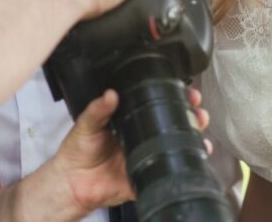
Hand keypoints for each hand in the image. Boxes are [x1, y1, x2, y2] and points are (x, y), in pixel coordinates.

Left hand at [50, 86, 213, 216]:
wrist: (72, 181)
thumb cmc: (77, 150)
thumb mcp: (86, 124)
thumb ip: (98, 110)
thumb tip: (110, 95)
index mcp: (129, 122)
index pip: (155, 106)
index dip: (172, 97)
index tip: (184, 90)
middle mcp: (141, 138)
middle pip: (172, 124)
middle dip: (191, 115)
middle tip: (198, 108)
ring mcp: (145, 157)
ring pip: (175, 146)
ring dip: (192, 138)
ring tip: (200, 130)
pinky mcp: (145, 177)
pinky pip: (166, 173)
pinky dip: (181, 167)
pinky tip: (191, 158)